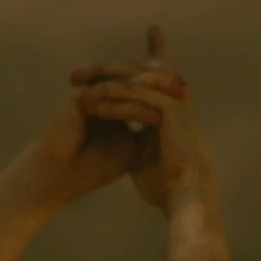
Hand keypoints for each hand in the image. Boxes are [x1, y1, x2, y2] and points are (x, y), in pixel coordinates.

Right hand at [22, 45, 185, 208]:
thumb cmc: (87, 171)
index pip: (136, 89)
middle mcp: (98, 94)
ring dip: (151, 93)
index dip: (158, 89)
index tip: (183, 95)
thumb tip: (169, 125)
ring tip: (175, 101)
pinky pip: (113, 99)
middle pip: (133, 79)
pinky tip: (154, 116)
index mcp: (108, 104)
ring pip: (125, 86)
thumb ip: (144, 134)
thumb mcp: (126, 150)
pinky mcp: (79, 99)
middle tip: (184, 89)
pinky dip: (133, 109)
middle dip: (159, 83)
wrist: (57, 180)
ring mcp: (88, 93)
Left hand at [71, 25, 215, 213]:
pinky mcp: (171, 108)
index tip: (89, 71)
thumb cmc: (164, 180)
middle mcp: (171, 96)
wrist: (185, 193)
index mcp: (165, 104)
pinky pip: (139, 95)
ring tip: (79, 83)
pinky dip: (116, 97)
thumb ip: (127, 139)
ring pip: (136, 76)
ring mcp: (174, 99)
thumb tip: (110, 138)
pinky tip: (95, 99)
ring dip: (105, 78)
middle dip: (103, 69)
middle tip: (75, 75)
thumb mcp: (139, 155)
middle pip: (135, 68)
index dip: (120, 67)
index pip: (142, 75)